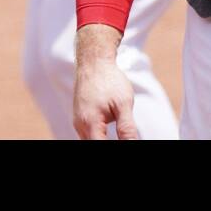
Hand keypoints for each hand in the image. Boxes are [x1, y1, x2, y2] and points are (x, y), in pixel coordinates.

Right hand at [73, 25, 137, 139]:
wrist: (94, 62)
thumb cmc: (110, 80)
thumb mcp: (124, 104)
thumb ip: (127, 128)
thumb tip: (132, 142)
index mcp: (91, 124)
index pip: (100, 147)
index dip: (113, 147)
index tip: (124, 139)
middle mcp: (81, 125)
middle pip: (94, 145)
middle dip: (108, 142)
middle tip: (123, 134)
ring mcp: (78, 122)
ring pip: (91, 140)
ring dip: (103, 139)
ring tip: (116, 125)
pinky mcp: (79, 117)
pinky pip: (88, 133)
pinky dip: (99, 135)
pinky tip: (108, 125)